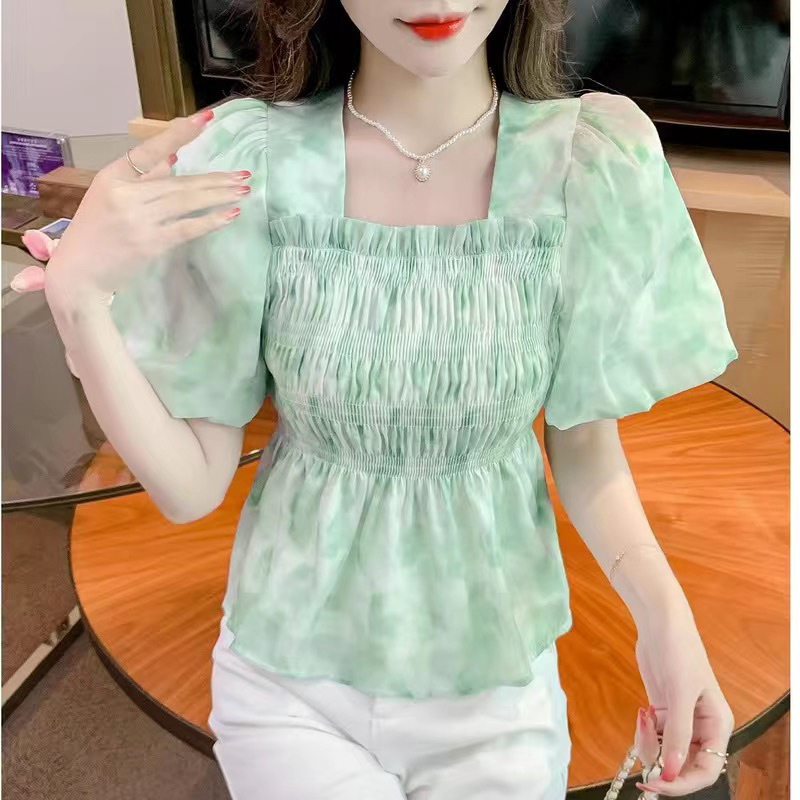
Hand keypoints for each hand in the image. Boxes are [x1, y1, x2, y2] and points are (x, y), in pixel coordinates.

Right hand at [37, 108, 250, 307]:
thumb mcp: (108, 195)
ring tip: (243, 190)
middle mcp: (125, 194)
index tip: (206, 120)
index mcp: (112, 176)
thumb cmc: (94, 232)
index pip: (150, 150)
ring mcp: (138, 220)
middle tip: (243, 174)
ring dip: (219, 196)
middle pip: (179, 181)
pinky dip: (210, 220)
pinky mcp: (150, 244)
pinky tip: (230, 214)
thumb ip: (141, 177)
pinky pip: (187, 228)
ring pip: (186, 202)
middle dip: (215, 178)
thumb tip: (173, 159)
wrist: (77, 274)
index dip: (179, 134)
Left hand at [632, 608, 733, 795]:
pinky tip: (642, 714)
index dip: (682, 782)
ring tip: (641, 720)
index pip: (706, 770)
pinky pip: (653, 737)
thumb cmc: (679, 652)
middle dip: (662, 767)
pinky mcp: (662, 712)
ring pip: (664, 753)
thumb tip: (670, 771)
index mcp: (718, 726)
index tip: (658, 783)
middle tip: (640, 768)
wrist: (660, 623)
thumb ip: (677, 734)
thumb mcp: (680, 693)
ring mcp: (681, 720)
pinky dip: (644, 733)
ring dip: (648, 746)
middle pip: (684, 766)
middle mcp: (702, 728)